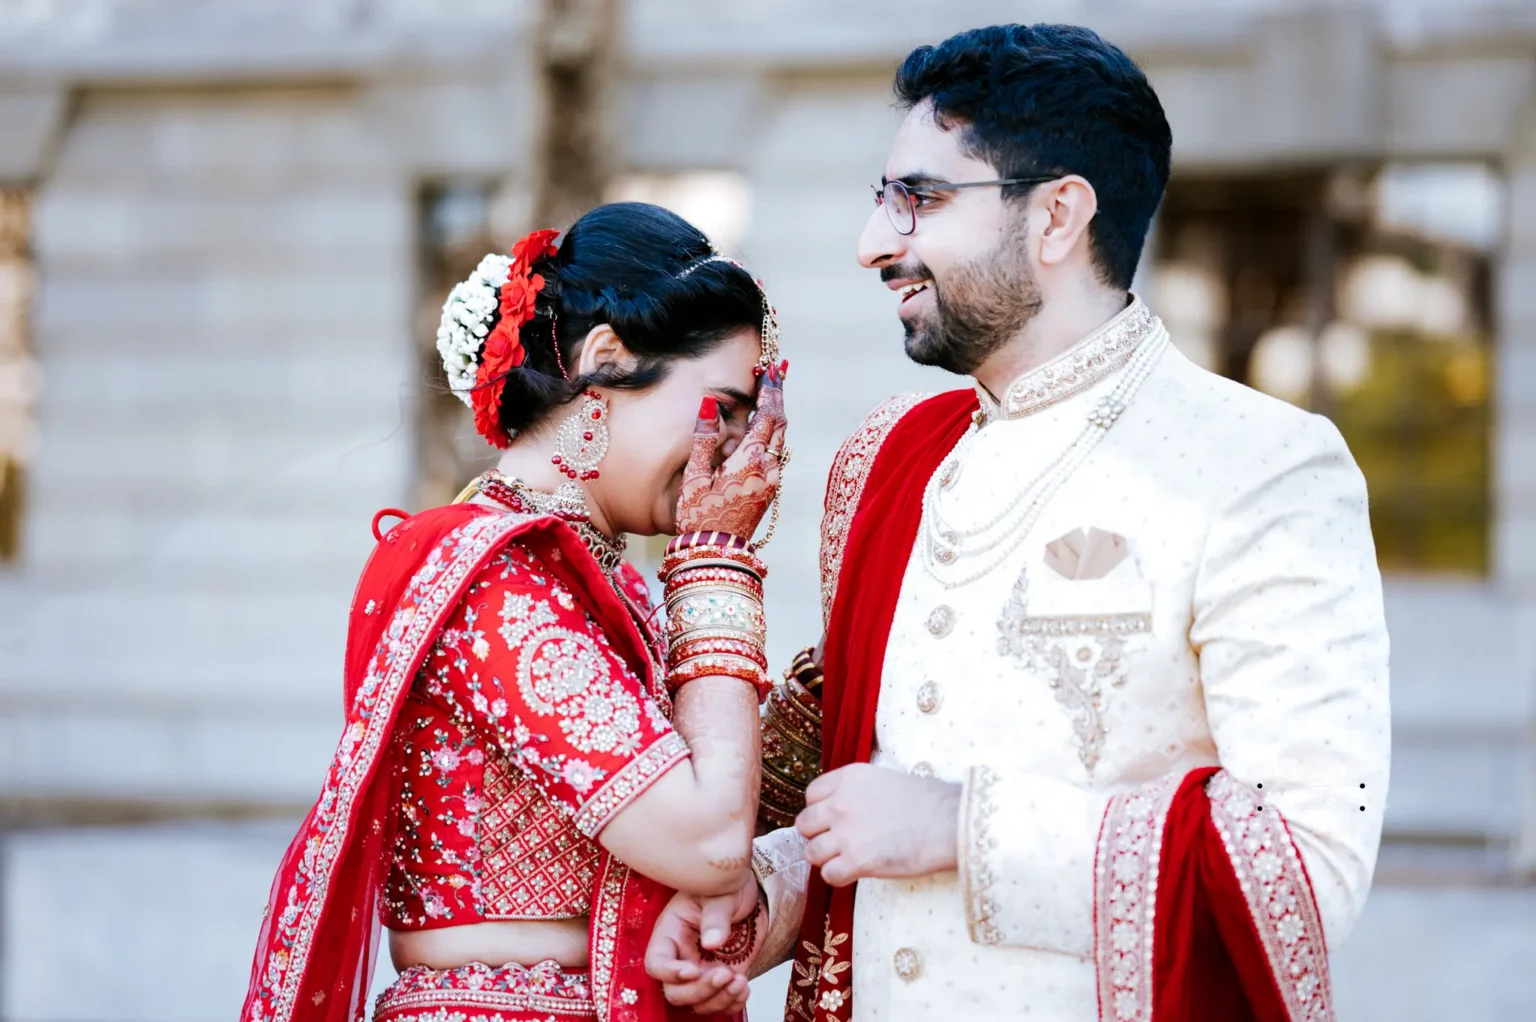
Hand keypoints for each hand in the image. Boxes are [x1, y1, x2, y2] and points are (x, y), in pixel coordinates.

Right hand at [645, 877, 764, 1013]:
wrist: (750, 894)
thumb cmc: (727, 886)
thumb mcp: (721, 892)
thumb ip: (715, 916)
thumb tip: (712, 942)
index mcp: (670, 933)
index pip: (656, 962)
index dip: (669, 973)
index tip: (693, 970)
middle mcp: (681, 957)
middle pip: (674, 992)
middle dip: (699, 990)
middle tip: (724, 974)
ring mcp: (701, 971)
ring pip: (697, 1003)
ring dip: (718, 1000)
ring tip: (740, 982)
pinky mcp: (721, 980)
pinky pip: (719, 1005)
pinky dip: (732, 1004)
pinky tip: (744, 987)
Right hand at [674, 362, 787, 537]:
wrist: (717, 555)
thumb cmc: (699, 518)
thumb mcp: (695, 476)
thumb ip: (705, 437)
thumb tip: (711, 402)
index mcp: (751, 461)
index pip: (768, 416)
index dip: (770, 390)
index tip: (769, 369)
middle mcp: (769, 469)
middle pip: (780, 424)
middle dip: (776, 397)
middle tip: (774, 372)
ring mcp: (772, 481)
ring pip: (779, 439)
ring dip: (774, 415)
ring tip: (768, 393)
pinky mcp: (769, 491)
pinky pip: (774, 454)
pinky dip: (770, 435)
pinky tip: (760, 428)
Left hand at [796, 763, 960, 886]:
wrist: (950, 822)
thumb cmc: (926, 802)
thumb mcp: (882, 780)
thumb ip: (855, 792)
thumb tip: (838, 809)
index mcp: (847, 778)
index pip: (810, 796)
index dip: (820, 811)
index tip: (834, 820)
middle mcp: (840, 803)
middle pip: (804, 825)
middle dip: (818, 835)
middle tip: (838, 842)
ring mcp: (846, 833)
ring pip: (811, 852)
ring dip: (826, 858)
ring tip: (847, 859)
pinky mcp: (857, 861)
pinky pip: (828, 875)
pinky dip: (838, 876)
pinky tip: (855, 872)